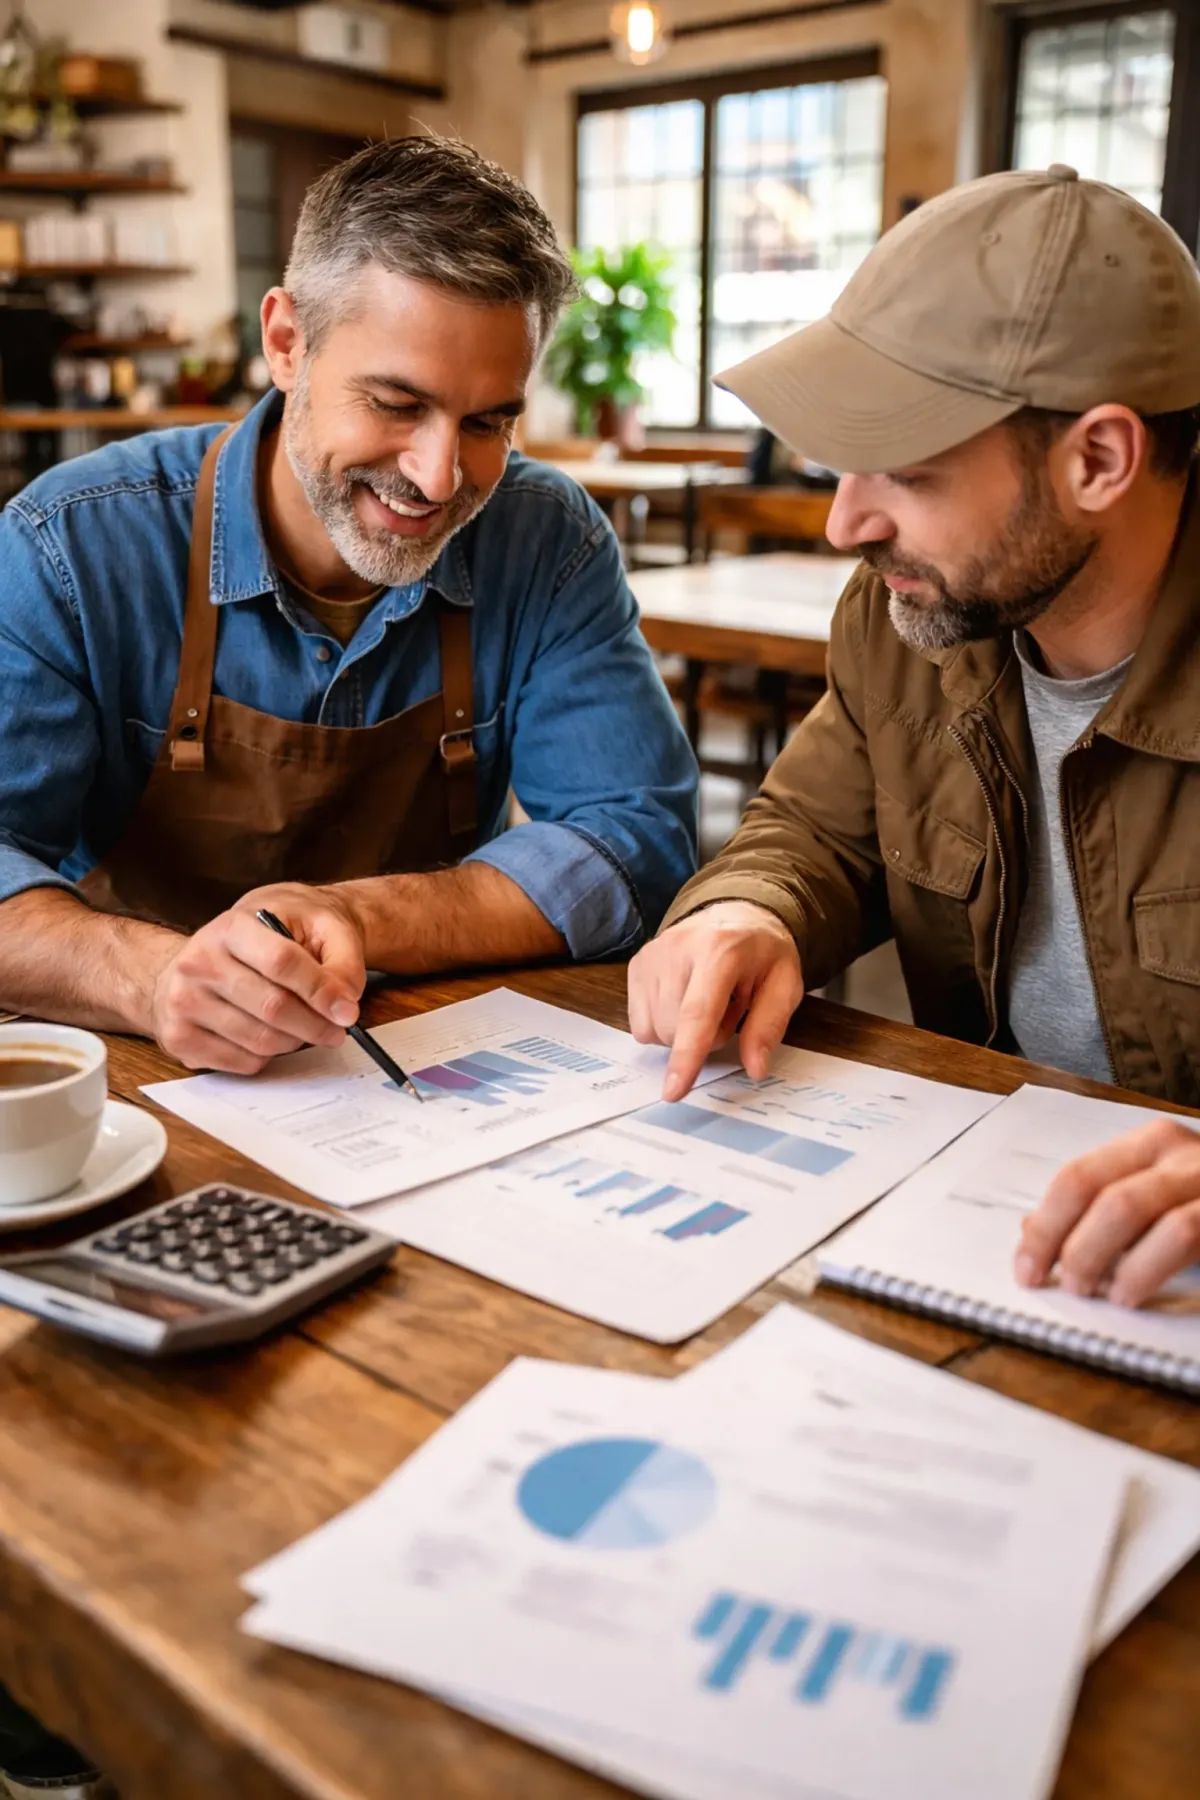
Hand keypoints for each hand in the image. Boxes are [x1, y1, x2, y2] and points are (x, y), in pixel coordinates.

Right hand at [148, 883, 366, 1073]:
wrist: (208, 953)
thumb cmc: (267, 940)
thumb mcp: (313, 926)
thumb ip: (340, 959)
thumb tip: (344, 1005)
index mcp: (231, 927)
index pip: (281, 962)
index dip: (321, 991)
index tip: (347, 1011)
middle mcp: (198, 962)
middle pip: (272, 1007)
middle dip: (315, 1025)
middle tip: (337, 1029)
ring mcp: (183, 1001)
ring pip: (260, 1040)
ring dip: (295, 1042)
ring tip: (304, 1028)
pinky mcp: (179, 1036)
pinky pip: (242, 1062)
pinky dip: (269, 1057)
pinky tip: (272, 1035)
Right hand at [627, 902, 803, 1100]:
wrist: (737, 914)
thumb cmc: (762, 953)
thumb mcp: (785, 985)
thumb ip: (769, 1027)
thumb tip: (755, 1068)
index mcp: (720, 950)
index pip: (697, 1013)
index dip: (687, 1056)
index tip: (673, 1090)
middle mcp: (677, 948)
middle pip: (673, 1029)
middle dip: (704, 1038)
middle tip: (729, 1012)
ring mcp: (652, 954)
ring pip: (653, 1030)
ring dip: (682, 1032)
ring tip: (707, 1003)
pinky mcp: (637, 964)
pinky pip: (640, 1023)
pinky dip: (664, 1023)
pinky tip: (684, 1001)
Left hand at [1016, 1116, 1199, 1307]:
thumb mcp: (1154, 1189)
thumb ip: (1101, 1204)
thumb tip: (1032, 1232)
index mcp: (1151, 1144)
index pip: (1078, 1178)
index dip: (1046, 1227)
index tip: (1026, 1269)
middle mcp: (1184, 1155)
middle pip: (1110, 1198)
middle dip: (1077, 1249)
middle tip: (1068, 1286)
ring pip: (1155, 1219)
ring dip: (1120, 1266)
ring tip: (1107, 1296)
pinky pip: (1194, 1236)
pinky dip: (1157, 1271)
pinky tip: (1141, 1293)